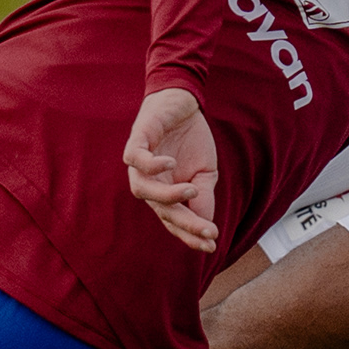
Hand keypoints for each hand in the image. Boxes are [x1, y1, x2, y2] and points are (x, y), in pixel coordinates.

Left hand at [123, 87, 220, 252]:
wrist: (183, 103)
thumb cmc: (191, 140)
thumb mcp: (206, 172)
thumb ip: (203, 197)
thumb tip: (206, 223)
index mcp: (163, 193)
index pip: (174, 220)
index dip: (191, 234)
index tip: (212, 245)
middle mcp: (148, 182)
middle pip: (160, 210)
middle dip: (185, 222)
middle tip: (209, 231)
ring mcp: (139, 163)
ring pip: (142, 189)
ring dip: (167, 195)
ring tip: (191, 191)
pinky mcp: (136, 140)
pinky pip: (135, 157)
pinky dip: (151, 164)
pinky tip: (171, 163)